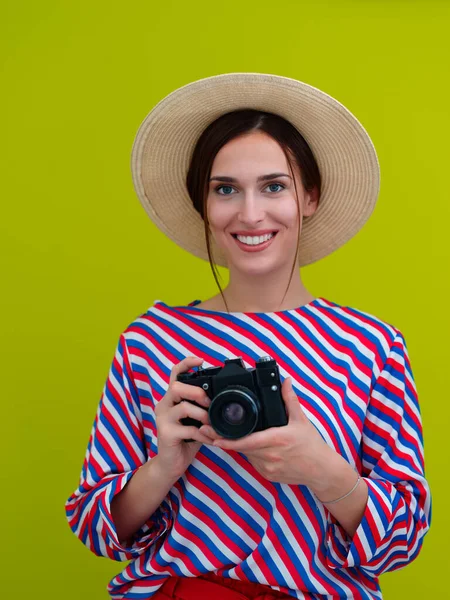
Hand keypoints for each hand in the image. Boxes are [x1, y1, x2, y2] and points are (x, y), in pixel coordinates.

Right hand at [154, 356, 214, 479]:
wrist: (171, 464)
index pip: (174, 374)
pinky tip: (211, 440)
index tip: (200, 360)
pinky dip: (204, 434)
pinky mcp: (166, 434)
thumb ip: (202, 407)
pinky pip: (189, 429)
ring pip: (183, 407)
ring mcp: (163, 419)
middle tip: (210, 403)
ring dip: (203, 415)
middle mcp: (163, 405)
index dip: (186, 364)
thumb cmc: (186, 439)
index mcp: (171, 399)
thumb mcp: (195, 419)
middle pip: (176, 387)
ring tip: (212, 424)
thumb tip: (222, 397)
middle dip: (197, 392)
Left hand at [200, 377, 333, 485]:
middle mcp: (270, 456)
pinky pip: (253, 463)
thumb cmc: (312, 445)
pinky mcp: (268, 475)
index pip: (246, 442)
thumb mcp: (301, 420)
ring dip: (240, 446)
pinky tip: (252, 446)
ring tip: (230, 435)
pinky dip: (251, 454)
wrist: (321, 470)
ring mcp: (268, 468)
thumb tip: (286, 381)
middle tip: (210, 430)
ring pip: (247, 455)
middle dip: (227, 440)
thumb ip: (290, 399)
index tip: (214, 436)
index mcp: (276, 440)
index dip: (228, 441)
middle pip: (242, 448)